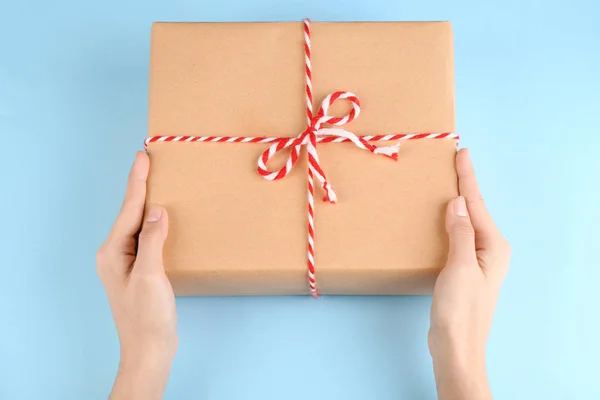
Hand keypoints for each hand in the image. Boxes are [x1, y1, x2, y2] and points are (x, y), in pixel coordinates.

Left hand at [96, 152, 176, 399]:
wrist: (149, 348)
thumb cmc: (148, 316)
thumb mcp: (151, 276)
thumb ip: (152, 240)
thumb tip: (157, 210)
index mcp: (113, 251)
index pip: (128, 209)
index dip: (137, 181)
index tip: (143, 156)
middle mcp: (115, 253)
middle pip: (129, 212)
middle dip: (139, 186)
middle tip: (148, 161)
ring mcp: (126, 261)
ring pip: (137, 223)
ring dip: (146, 201)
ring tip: (155, 180)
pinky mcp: (139, 268)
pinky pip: (145, 236)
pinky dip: (153, 221)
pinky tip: (162, 216)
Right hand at [429, 149, 510, 399]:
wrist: (456, 345)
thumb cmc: (460, 308)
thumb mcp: (460, 267)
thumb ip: (459, 232)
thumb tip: (457, 202)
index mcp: (493, 246)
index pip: (476, 204)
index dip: (468, 178)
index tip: (462, 152)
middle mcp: (490, 250)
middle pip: (474, 210)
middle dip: (464, 186)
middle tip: (454, 162)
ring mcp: (478, 260)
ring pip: (465, 222)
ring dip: (457, 202)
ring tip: (446, 183)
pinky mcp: (464, 269)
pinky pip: (457, 236)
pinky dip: (449, 221)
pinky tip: (440, 217)